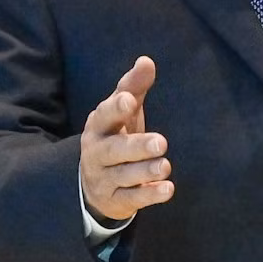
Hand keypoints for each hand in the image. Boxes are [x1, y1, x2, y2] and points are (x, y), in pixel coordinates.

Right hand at [81, 56, 172, 223]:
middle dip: (136, 146)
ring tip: (165, 166)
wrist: (94, 184)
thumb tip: (147, 60)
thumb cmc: (115, 137)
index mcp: (99, 126)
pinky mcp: (116, 200)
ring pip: (123, 176)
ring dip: (145, 172)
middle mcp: (97, 153)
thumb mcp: (123, 112)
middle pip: (114, 149)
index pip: (105, 115)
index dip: (116, 108)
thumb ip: (134, 87)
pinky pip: (132, 199)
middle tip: (161, 143)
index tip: (130, 100)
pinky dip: (150, 195)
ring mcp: (104, 178)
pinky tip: (168, 189)